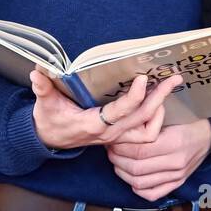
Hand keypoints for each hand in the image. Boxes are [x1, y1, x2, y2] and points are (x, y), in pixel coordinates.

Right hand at [30, 65, 182, 150]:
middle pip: (143, 119)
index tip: (142, 79)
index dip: (134, 97)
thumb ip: (42, 87)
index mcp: (93, 125)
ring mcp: (117, 137)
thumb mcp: (43, 103)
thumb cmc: (49, 120)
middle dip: (159, 98)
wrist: (49, 140)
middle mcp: (110, 134)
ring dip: (161, 110)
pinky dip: (156, 120)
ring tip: (168, 89)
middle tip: (173, 78)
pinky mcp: (120, 136)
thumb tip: (38, 70)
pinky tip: (159, 103)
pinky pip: (145, 134)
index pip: (120, 113)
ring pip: (148, 130)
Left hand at [106, 119, 210, 200]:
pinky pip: (153, 194)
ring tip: (116, 162)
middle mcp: (176, 162)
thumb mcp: (170, 116)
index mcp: (174, 142)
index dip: (121, 146)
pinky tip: (130, 177)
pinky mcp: (177, 184)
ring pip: (140, 183)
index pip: (139, 150)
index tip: (113, 139)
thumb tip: (123, 125)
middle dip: (117, 159)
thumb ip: (149, 123)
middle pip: (137, 168)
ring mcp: (177, 176)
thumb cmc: (188, 121)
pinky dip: (137, 188)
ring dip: (123, 174)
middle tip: (110, 150)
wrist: (210, 135)